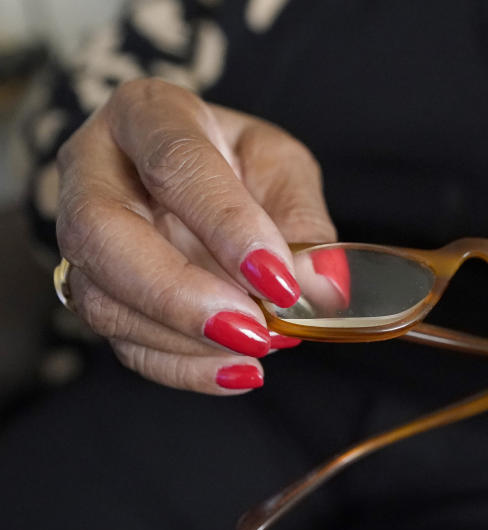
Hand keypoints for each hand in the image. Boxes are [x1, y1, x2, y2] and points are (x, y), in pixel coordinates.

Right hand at [56, 79, 335, 393]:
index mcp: (147, 114)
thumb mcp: (283, 168)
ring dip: (183, 339)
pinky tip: (236, 372)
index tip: (280, 280)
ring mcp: (81, 236)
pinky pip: (122, 340)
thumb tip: (320, 287)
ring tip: (255, 350)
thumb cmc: (238, 163)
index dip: (227, 225)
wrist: (194, 178)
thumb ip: (303, 221)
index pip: (175, 164)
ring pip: (102, 297)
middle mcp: (94, 170)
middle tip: (252, 328)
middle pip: (105, 234)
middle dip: (180, 292)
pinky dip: (181, 367)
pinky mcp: (93, 290)